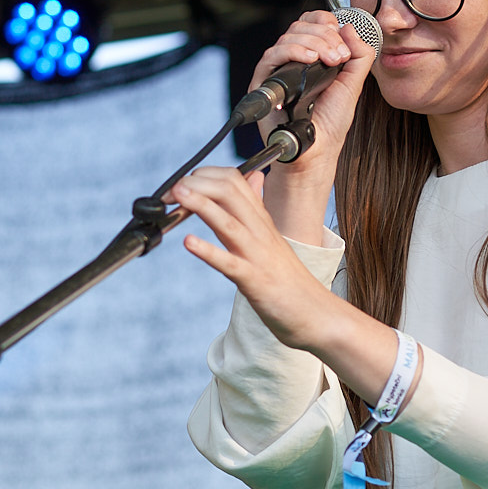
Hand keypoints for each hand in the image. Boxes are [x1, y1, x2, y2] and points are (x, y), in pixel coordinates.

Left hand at [169, 167, 340, 350]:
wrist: (316, 313)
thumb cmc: (290, 279)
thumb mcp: (271, 236)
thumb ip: (257, 208)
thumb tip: (253, 177)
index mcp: (261, 220)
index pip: (235, 181)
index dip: (205, 175)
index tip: (184, 182)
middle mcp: (260, 232)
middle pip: (229, 192)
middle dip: (197, 184)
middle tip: (170, 191)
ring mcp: (258, 256)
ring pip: (228, 222)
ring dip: (200, 205)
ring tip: (177, 195)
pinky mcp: (255, 282)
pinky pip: (230, 263)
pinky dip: (208, 251)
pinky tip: (189, 242)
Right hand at [249, 12, 376, 218]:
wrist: (317, 148)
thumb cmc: (330, 122)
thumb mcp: (354, 82)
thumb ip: (359, 54)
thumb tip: (350, 27)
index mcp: (311, 57)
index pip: (312, 23)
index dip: (327, 22)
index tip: (343, 39)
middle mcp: (292, 60)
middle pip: (301, 26)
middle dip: (325, 35)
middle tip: (340, 55)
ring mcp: (277, 70)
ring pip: (288, 36)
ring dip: (314, 42)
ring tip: (331, 60)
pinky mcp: (263, 82)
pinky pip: (272, 55)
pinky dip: (293, 51)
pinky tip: (311, 60)